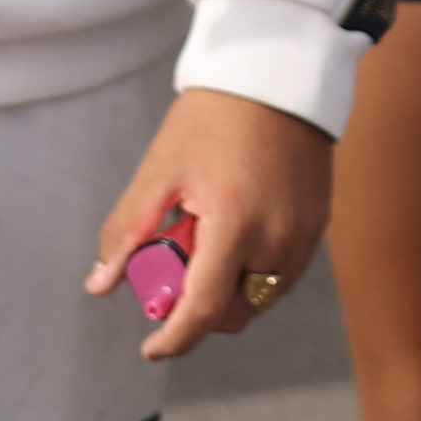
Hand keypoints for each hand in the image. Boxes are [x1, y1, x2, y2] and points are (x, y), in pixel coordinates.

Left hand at [79, 86, 331, 359]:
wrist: (276, 72)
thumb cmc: (213, 117)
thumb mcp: (161, 170)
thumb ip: (128, 231)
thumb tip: (100, 284)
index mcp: (236, 224)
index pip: (205, 310)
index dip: (174, 339)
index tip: (150, 348)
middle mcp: (278, 238)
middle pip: (235, 312)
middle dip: (200, 309)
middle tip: (174, 267)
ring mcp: (304, 234)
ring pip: (261, 297)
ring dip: (229, 290)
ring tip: (206, 238)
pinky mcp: (319, 224)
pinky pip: (282, 273)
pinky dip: (254, 271)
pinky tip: (234, 232)